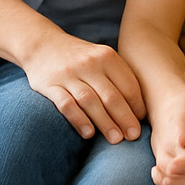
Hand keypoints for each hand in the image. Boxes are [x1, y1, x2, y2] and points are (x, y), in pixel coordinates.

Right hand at [23, 33, 145, 143]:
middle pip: (110, 95)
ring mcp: (68, 74)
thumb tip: (138, 108)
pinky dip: (78, 120)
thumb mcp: (102, 58)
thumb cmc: (81, 58)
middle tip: (133, 136)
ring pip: (90, 101)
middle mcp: (89, 64)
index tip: (142, 121)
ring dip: (104, 122)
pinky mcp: (49, 85)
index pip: (127, 84)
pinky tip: (88, 134)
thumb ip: (118, 77)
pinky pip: (66, 104)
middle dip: (124, 118)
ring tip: (116, 139)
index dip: (137, 104)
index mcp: (107, 56)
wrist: (43, 44)